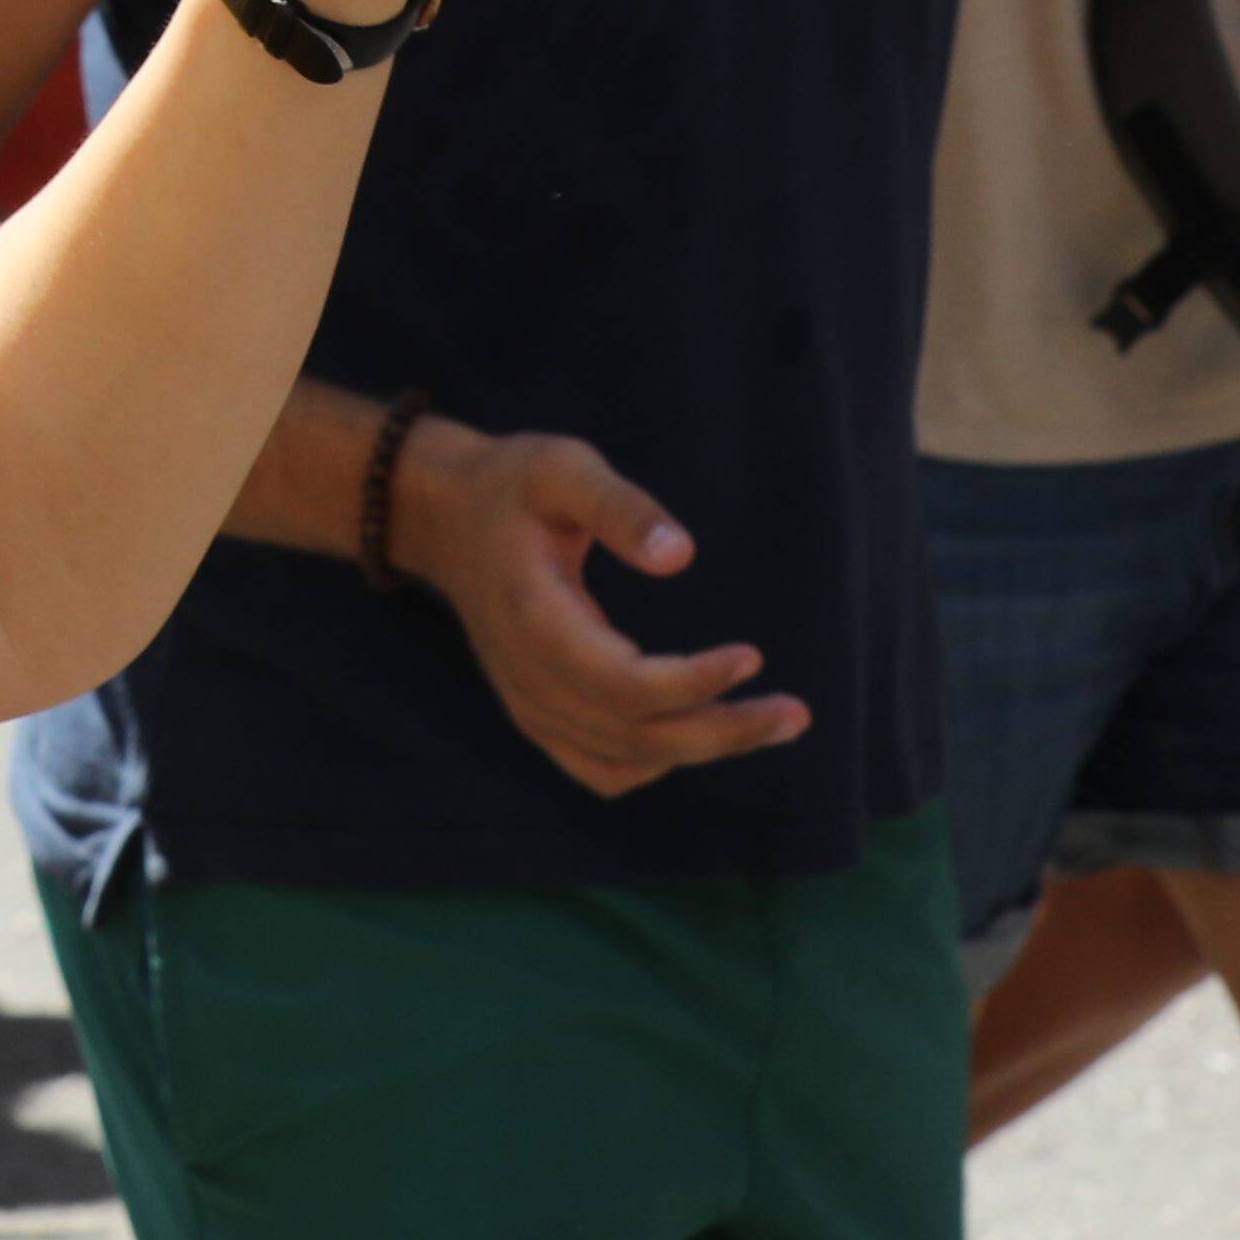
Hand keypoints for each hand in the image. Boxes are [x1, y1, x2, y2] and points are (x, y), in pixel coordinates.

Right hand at [392, 424, 810, 797]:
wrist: (444, 517)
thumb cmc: (513, 487)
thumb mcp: (562, 470)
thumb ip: (620, 508)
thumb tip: (682, 555)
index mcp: (536, 622)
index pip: (625, 686)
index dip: (693, 683)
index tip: (752, 656)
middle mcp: (531, 680)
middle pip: (639, 737)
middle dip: (724, 732)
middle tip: (794, 713)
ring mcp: (530, 706)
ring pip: (627, 761)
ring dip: (701, 750)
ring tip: (770, 722)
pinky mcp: (536, 714)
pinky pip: (601, 769)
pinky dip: (655, 763)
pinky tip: (698, 731)